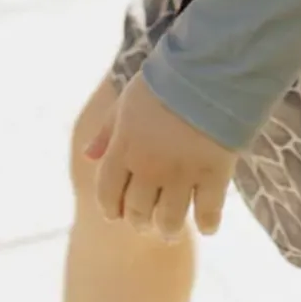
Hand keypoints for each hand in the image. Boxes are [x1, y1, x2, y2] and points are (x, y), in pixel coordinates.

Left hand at [85, 74, 236, 242]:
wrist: (207, 70)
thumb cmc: (165, 82)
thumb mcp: (126, 102)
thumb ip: (107, 132)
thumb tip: (87, 156)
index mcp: (124, 149)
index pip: (108, 194)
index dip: (111, 208)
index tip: (117, 214)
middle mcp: (149, 168)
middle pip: (138, 212)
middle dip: (139, 221)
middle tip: (146, 222)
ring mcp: (182, 174)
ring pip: (169, 220)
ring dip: (168, 230)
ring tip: (171, 231)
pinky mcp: (214, 174)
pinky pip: (208, 212)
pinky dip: (207, 225)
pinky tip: (207, 226)